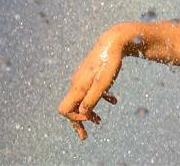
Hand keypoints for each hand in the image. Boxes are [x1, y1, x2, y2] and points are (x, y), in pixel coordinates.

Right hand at [57, 24, 128, 139]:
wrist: (114, 42)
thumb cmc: (109, 63)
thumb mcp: (103, 84)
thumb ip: (92, 99)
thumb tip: (82, 114)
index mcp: (78, 87)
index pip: (65, 109)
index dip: (75, 119)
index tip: (90, 119)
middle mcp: (77, 83)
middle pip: (71, 107)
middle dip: (78, 122)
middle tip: (84, 136)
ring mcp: (83, 79)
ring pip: (81, 99)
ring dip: (88, 112)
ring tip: (99, 121)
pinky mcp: (90, 75)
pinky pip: (90, 90)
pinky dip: (98, 99)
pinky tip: (113, 100)